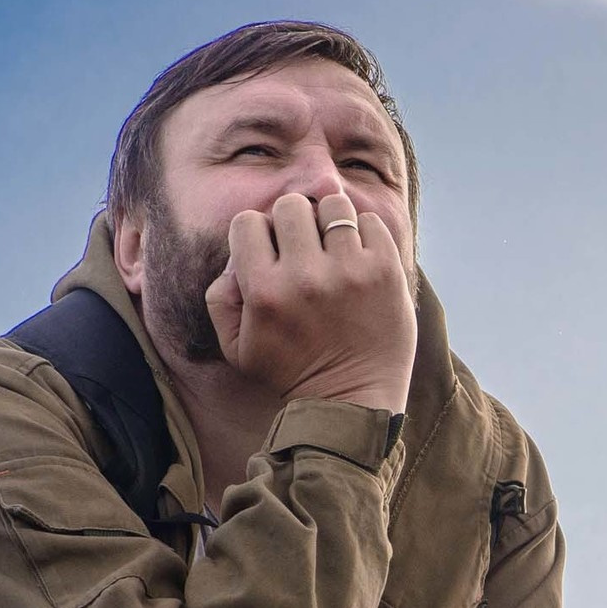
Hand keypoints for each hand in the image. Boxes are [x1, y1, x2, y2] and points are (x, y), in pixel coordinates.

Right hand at [204, 191, 415, 411]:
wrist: (351, 401)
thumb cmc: (291, 373)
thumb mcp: (235, 346)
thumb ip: (220, 297)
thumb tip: (235, 257)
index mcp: (264, 291)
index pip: (248, 222)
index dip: (257, 233)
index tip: (271, 252)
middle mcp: (305, 276)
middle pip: (290, 206)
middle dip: (293, 223)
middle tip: (303, 248)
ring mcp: (349, 271)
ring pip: (333, 206)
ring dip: (330, 222)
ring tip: (333, 247)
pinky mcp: (386, 271)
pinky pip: (371, 221)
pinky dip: (364, 233)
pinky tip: (359, 257)